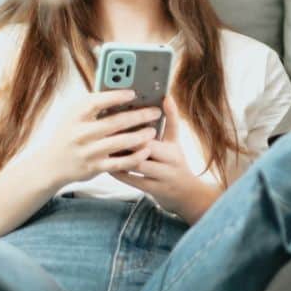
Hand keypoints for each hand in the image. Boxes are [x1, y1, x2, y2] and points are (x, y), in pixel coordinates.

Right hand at [30, 89, 161, 191]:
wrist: (51, 164)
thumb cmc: (69, 134)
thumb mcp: (73, 116)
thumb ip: (93, 105)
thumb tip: (121, 90)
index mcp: (75, 116)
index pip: (96, 101)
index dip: (116, 96)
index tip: (133, 93)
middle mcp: (80, 133)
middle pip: (115, 122)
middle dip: (138, 116)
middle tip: (155, 112)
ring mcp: (88, 152)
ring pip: (120, 143)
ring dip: (140, 136)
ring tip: (153, 131)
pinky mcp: (95, 167)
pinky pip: (120, 163)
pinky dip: (136, 156)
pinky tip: (146, 150)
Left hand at [111, 97, 218, 222]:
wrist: (186, 194)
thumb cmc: (176, 162)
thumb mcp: (175, 141)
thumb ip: (171, 119)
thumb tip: (166, 96)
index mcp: (172, 149)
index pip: (154, 136)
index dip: (137, 128)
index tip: (121, 117)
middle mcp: (168, 164)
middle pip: (145, 149)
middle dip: (127, 140)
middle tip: (107, 130)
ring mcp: (159, 178)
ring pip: (137, 165)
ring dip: (120, 155)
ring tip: (105, 145)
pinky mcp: (150, 190)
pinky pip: (131, 180)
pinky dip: (118, 170)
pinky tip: (106, 162)